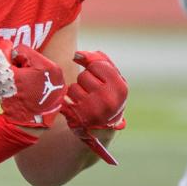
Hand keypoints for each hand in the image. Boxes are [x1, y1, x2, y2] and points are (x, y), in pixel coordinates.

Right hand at [0, 39, 64, 127]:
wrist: (26, 126)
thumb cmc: (15, 100)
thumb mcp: (4, 73)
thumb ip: (2, 54)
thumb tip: (4, 42)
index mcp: (47, 66)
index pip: (22, 50)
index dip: (12, 60)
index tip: (12, 74)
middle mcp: (58, 71)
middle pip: (31, 59)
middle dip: (20, 67)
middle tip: (16, 82)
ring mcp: (60, 82)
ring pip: (36, 68)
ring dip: (26, 75)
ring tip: (22, 89)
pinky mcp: (58, 91)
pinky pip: (43, 79)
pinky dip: (34, 83)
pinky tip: (29, 94)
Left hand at [61, 50, 126, 165]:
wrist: (102, 131)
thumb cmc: (107, 97)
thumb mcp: (113, 79)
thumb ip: (99, 60)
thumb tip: (77, 55)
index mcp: (121, 89)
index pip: (97, 65)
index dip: (94, 68)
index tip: (98, 77)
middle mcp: (109, 100)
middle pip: (84, 75)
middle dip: (86, 81)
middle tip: (93, 93)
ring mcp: (93, 111)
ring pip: (73, 87)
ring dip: (76, 92)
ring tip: (86, 101)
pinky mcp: (78, 119)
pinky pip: (65, 99)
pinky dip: (68, 102)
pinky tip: (77, 108)